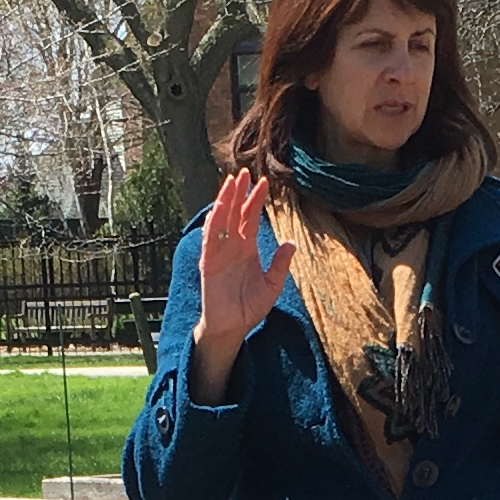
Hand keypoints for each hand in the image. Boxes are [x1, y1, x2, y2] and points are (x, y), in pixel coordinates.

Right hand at [187, 170, 296, 400]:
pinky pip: (210, 241)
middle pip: (234, 213)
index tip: (264, 183)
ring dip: (224, 202)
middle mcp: (232, 247)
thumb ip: (280, 265)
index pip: (251, 219)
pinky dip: (212, 225)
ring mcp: (219, 253)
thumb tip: (291, 244)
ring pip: (221, 221)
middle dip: (239, 193)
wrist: (232, 327)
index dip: (256, 201)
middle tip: (244, 172)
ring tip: (230, 183)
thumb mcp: (272, 285)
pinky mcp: (208, 264)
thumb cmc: (249, 307)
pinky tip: (216, 210)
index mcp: (248, 249)